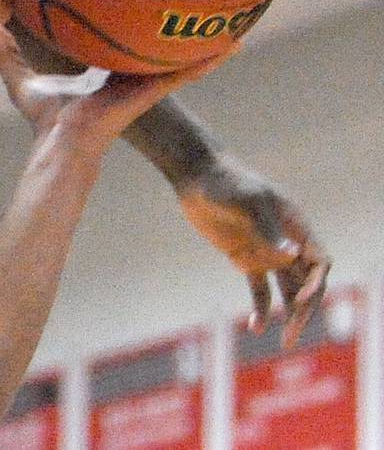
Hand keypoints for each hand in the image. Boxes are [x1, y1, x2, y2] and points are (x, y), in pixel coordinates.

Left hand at [0, 24, 225, 153]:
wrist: (58, 145)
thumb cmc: (44, 119)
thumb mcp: (22, 79)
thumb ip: (8, 54)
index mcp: (101, 71)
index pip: (120, 40)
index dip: (129, 20)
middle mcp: (125, 74)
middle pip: (153, 45)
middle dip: (170, 25)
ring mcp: (141, 83)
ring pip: (175, 56)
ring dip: (200, 39)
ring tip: (229, 17)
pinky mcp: (149, 92)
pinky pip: (182, 73)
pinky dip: (205, 60)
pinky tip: (229, 46)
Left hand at [176, 155, 329, 346]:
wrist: (195, 176)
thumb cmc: (225, 182)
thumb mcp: (247, 201)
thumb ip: (267, 228)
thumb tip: (291, 255)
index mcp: (295, 226)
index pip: (320, 262)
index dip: (316, 284)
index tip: (300, 300)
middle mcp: (286, 242)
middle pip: (306, 283)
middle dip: (304, 310)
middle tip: (293, 334)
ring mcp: (265, 251)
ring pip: (287, 290)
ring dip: (289, 314)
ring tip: (283, 341)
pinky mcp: (244, 258)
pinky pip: (260, 289)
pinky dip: (261, 308)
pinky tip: (256, 327)